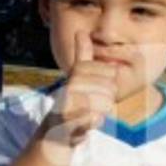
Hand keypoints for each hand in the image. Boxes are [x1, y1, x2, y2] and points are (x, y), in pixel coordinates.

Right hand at [44, 30, 116, 147]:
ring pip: (106, 103)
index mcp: (76, 73)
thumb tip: (81, 31)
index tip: (96, 89)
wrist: (55, 133)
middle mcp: (70, 85)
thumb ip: (82, 55)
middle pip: (111, 88)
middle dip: (107, 99)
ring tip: (89, 113)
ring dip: (102, 112)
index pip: (110, 71)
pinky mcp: (68, 122)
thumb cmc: (72, 103)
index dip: (109, 83)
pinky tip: (86, 122)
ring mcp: (68, 104)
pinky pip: (94, 118)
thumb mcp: (78, 77)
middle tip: (92, 105)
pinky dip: (94, 122)